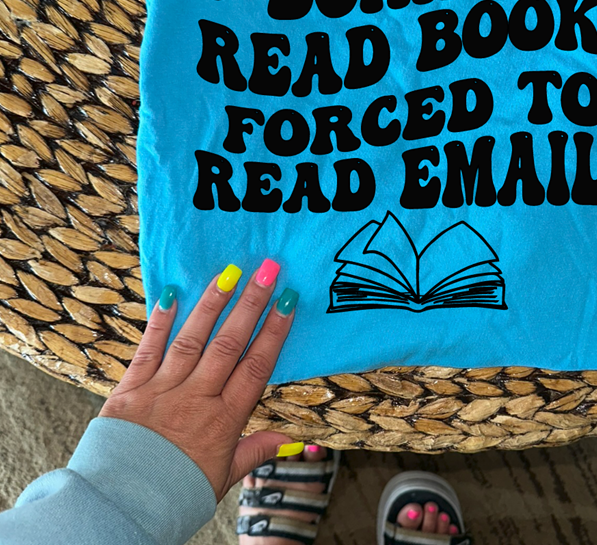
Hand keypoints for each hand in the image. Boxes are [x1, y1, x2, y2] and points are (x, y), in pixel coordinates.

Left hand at [99, 262, 298, 502]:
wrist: (120, 509)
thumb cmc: (175, 493)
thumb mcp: (222, 478)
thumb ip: (254, 451)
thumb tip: (292, 441)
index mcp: (223, 420)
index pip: (256, 366)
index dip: (275, 331)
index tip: (289, 301)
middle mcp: (196, 398)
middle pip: (229, 344)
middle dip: (251, 304)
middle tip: (267, 271)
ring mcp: (162, 390)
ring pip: (193, 339)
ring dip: (213, 303)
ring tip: (229, 272)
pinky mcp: (130, 388)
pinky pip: (149, 349)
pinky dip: (160, 321)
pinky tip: (172, 293)